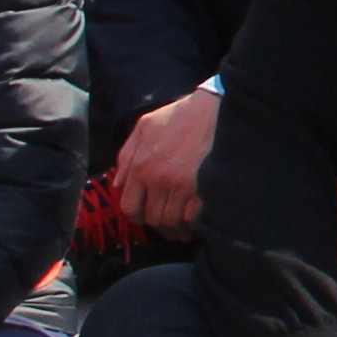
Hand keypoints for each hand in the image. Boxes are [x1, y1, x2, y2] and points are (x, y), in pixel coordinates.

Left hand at [113, 89, 223, 237]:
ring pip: (173, 222)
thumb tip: (119, 185)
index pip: (130, 208)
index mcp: (141, 166)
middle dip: (160, 225)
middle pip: (153, 219)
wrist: (217, 108)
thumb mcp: (144, 127)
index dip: (138, 217)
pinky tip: (199, 221)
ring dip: (178, 228)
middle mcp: (159, 180)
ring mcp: (182, 186)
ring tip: (184, 226)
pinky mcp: (204, 188)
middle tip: (169, 223)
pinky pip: (194, 218)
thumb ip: (126, 156)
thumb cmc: (181, 115)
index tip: (147, 217)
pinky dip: (195, 224)